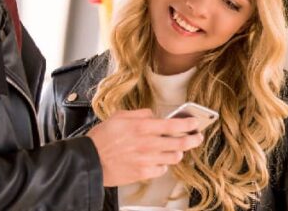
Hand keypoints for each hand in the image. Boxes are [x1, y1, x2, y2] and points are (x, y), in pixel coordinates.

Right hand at [86, 109, 203, 186]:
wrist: (89, 161)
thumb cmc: (101, 139)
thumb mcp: (119, 116)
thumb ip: (140, 114)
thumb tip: (154, 115)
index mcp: (143, 127)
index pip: (174, 125)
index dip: (189, 124)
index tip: (195, 123)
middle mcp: (148, 144)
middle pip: (180, 143)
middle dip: (193, 139)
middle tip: (197, 137)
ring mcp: (147, 160)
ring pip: (174, 157)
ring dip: (178, 152)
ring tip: (176, 149)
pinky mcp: (143, 173)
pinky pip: (162, 169)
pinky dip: (163, 164)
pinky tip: (158, 160)